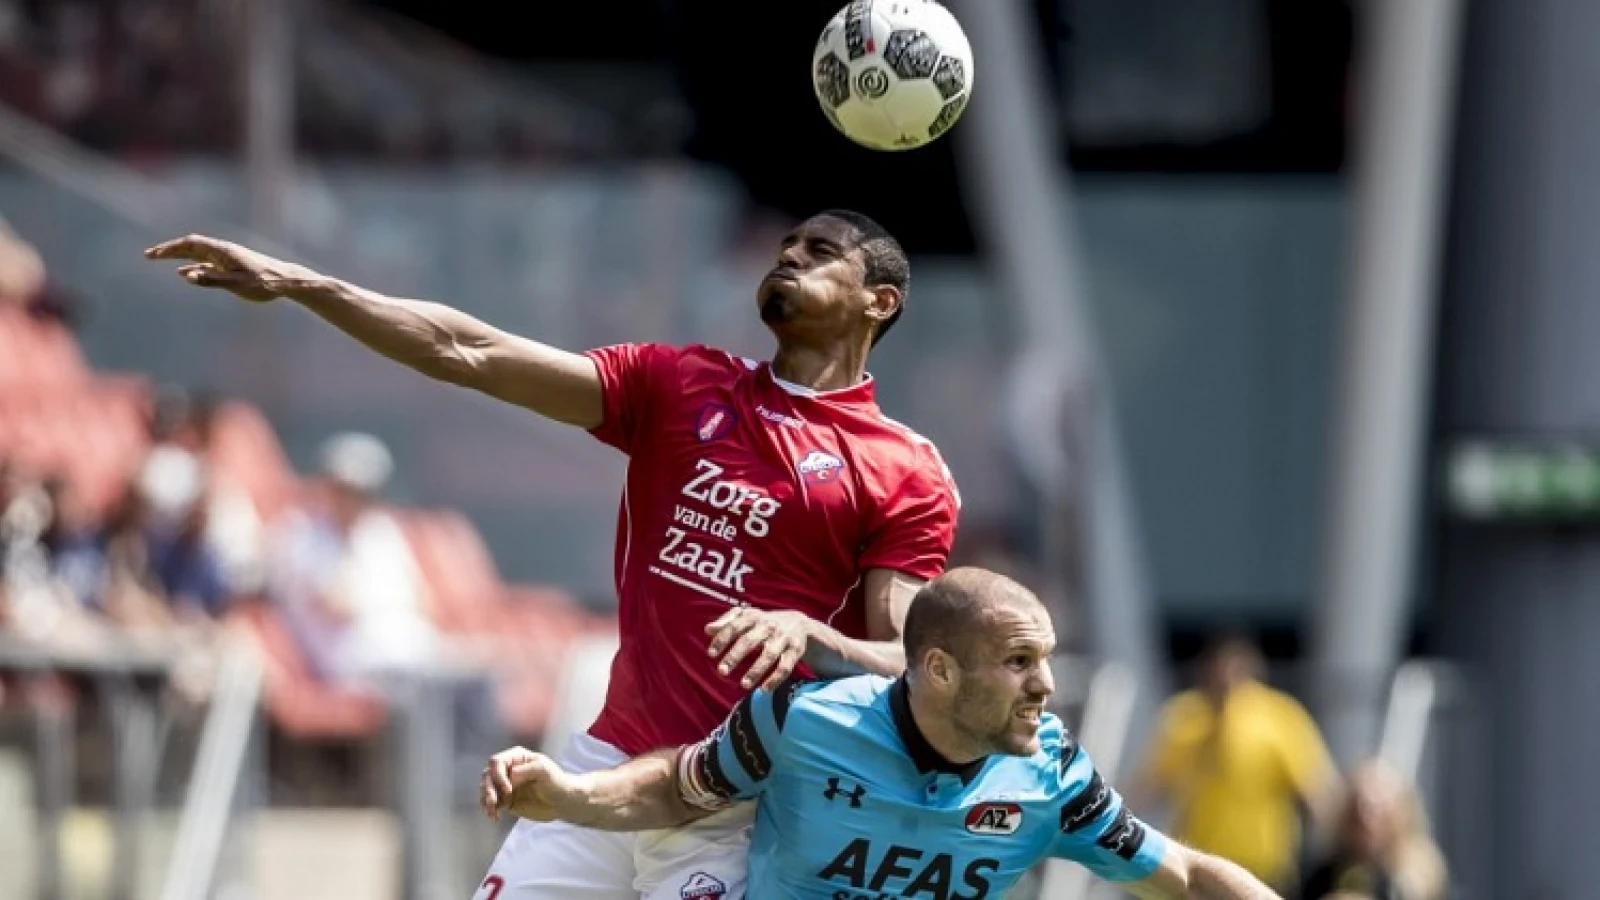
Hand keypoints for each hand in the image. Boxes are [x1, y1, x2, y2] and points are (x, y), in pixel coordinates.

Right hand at [144, 234, 311, 302]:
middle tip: (148, 256)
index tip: (154, 254)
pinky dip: (192, 266)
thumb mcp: (237, 284)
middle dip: (169, 250)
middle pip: (190, 246)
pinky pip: (206, 264)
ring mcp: (226, 258)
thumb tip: (187, 275)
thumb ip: (212, 280)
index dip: (171, 248)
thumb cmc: (263, 283)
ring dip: (178, 256)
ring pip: (197, 254)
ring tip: (159, 259)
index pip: (191, 244)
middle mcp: (222, 251)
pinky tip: (184, 273)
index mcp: (222, 251)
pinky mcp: (231, 267)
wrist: (285, 281)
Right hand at [478, 746, 572, 821]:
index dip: (498, 775)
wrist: (561, 802)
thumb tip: (510, 774)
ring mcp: (505, 785)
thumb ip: (527, 770)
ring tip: (492, 812)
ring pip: (486, 789)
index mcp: (516, 758)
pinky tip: (494, 817)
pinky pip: (491, 803)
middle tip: (493, 802)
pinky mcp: (505, 799)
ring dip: (485, 800)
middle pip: (488, 775)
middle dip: (488, 789)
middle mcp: (507, 769)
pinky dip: (489, 809)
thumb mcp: (544, 771)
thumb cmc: (556, 782)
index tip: (508, 789)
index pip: (497, 762)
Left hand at [705, 607, 809, 690]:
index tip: (711, 654)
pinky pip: (786, 666)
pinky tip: (764, 689)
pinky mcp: (795, 650)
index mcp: (753, 617)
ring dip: (756, 670)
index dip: (722, 640)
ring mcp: (783, 638)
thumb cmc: (765, 622)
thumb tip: (707, 630)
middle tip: (722, 672)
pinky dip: (776, 679)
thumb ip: (727, 622)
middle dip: (735, 656)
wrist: (800, 622)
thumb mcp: (747, 617)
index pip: (734, 627)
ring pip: (769, 655)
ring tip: (744, 685)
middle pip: (749, 641)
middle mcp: (768, 626)